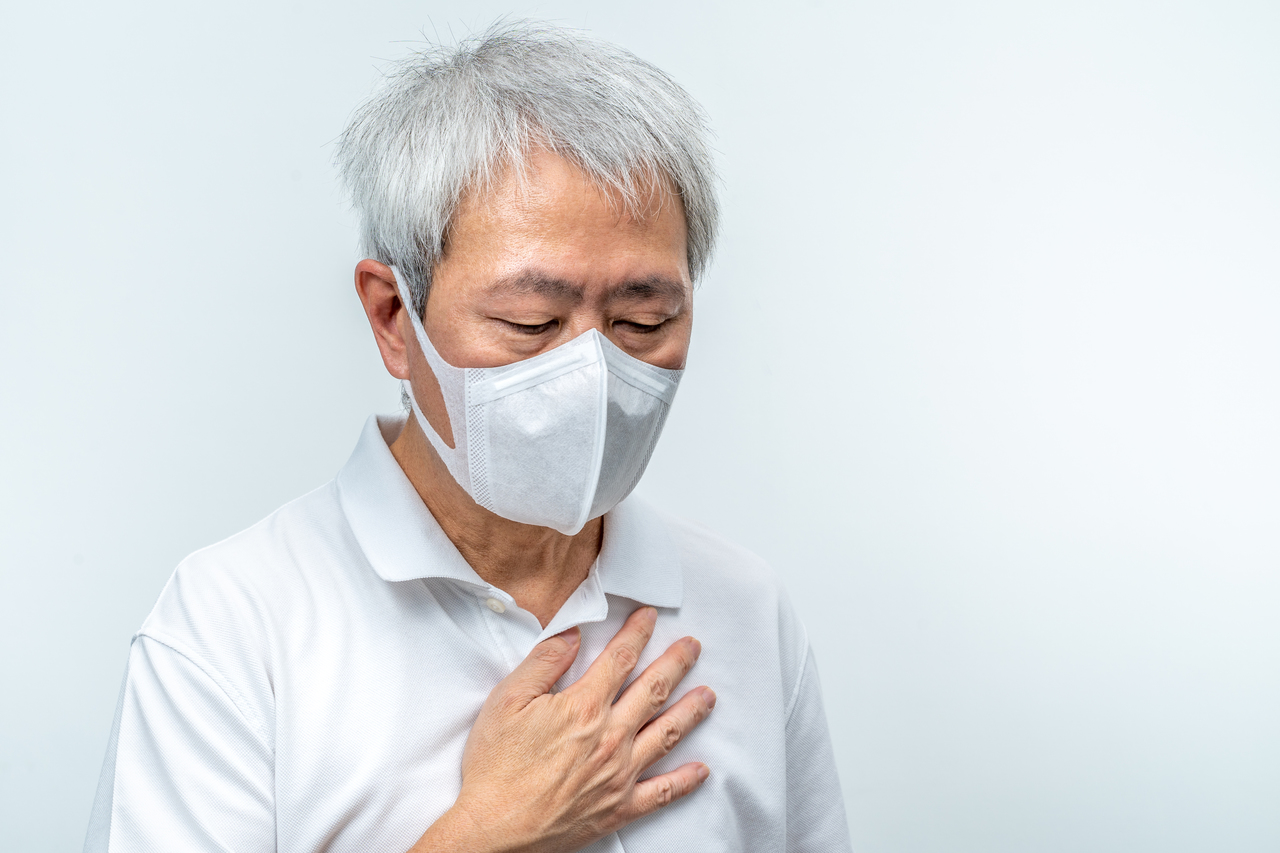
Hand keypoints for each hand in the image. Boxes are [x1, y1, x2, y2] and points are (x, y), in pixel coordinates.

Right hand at [414, 606, 714, 852]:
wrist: (494, 830)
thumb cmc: (495, 767)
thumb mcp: (507, 700)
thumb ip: (544, 662)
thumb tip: (573, 634)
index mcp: (583, 708)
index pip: (620, 659)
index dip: (637, 634)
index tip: (650, 617)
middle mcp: (610, 738)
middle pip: (652, 691)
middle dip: (676, 664)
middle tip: (692, 648)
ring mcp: (619, 775)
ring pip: (666, 735)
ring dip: (690, 712)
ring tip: (707, 697)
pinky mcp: (619, 809)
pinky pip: (661, 793)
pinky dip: (684, 781)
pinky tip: (701, 771)